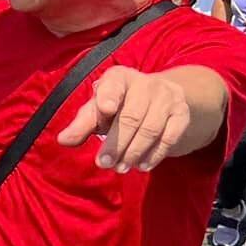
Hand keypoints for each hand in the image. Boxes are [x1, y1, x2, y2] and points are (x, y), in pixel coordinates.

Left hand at [55, 65, 190, 173]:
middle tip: (104, 163)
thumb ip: (81, 124)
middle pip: (131, 116)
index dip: (109, 96)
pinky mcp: (182, 114)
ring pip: (150, 129)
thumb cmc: (118, 105)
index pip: (113, 84)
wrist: (158, 99)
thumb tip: (63, 140)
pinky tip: (142, 165)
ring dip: (134, 152)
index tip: (105, 109)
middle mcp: (146, 83)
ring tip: (120, 168)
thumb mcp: (97, 110)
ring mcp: (168, 97)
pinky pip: (170, 137)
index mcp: (119, 77)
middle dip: (116, 143)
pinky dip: (155, 154)